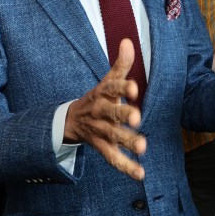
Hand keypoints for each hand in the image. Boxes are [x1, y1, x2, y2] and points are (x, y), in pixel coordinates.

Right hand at [63, 38, 146, 179]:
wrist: (71, 120)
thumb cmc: (98, 98)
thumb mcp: (107, 80)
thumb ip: (120, 64)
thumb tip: (128, 42)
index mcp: (102, 94)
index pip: (111, 87)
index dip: (122, 87)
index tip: (134, 87)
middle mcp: (100, 112)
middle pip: (112, 113)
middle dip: (124, 115)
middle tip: (137, 117)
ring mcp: (99, 130)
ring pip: (113, 136)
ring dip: (127, 141)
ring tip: (143, 147)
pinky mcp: (101, 147)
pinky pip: (113, 158)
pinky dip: (126, 167)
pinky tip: (140, 174)